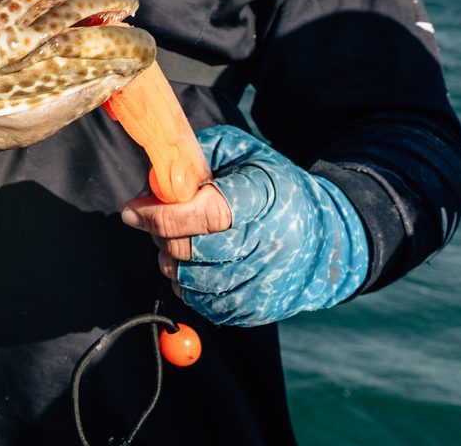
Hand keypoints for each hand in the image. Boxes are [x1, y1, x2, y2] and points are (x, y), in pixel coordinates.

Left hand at [119, 124, 369, 326]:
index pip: (208, 213)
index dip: (163, 214)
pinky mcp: (262, 307)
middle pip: (195, 251)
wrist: (328, 235)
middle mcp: (271, 242)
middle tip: (154, 224)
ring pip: (195, 282)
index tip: (133, 210)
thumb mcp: (238, 152)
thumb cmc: (270, 185)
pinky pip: (208, 306)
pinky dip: (188, 288)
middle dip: (161, 237)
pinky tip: (194, 266)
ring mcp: (268, 280)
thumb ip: (191, 158)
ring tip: (176, 243)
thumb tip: (149, 186)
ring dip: (171, 263)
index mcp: (265, 196)